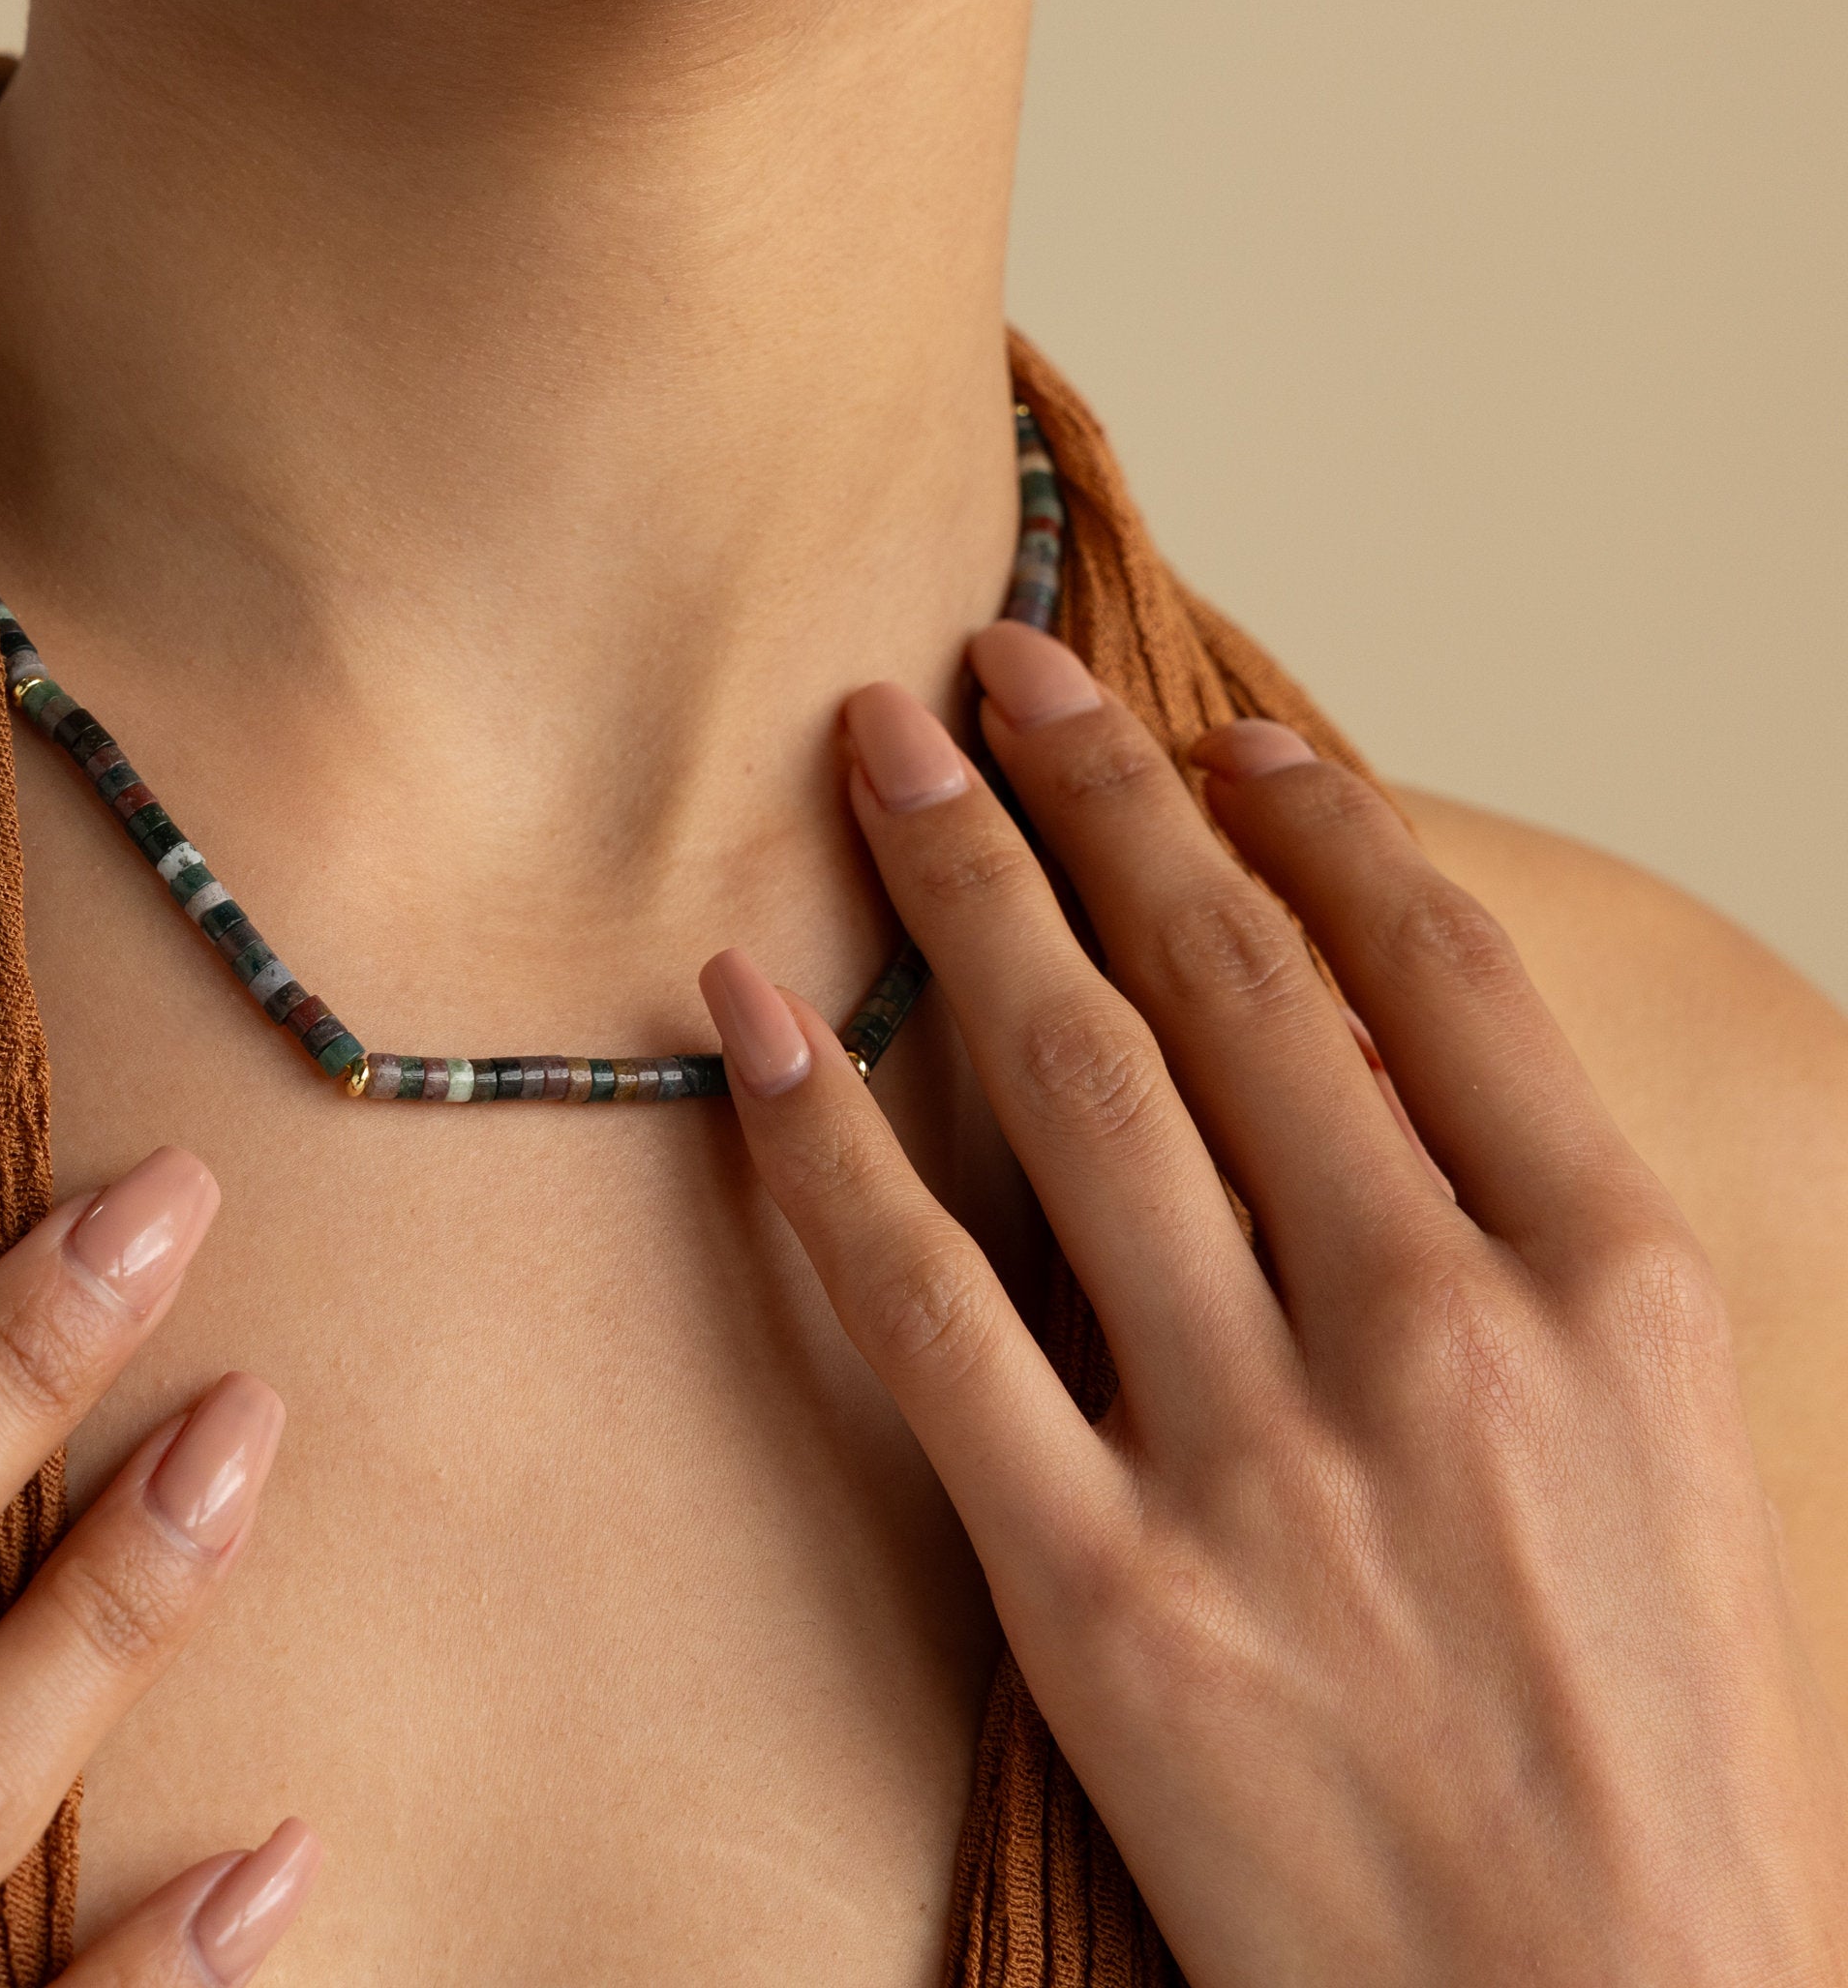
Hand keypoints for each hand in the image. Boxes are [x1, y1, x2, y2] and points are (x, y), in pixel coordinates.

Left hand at [700, 621, 1847, 1985]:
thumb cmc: (1655, 1753)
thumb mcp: (1668, 1450)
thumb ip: (1521, 1228)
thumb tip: (1351, 1027)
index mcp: (1609, 1288)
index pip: (1430, 972)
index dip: (1303, 821)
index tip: (1209, 730)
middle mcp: (1435, 1339)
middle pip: (1232, 987)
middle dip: (1095, 797)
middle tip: (989, 668)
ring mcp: (1260, 1462)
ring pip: (1075, 1096)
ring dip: (961, 893)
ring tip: (878, 756)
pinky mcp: (1100, 1590)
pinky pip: (928, 1312)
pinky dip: (826, 1144)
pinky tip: (755, 1012)